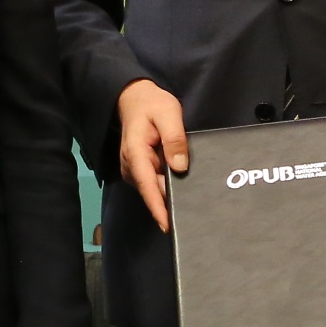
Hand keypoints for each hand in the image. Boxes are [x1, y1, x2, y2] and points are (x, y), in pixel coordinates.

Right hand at [116, 79, 188, 232]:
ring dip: (171, 197)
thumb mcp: (168, 114)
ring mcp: (134, 170)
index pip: (148, 186)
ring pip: (154, 190)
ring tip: (193, 205)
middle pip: (152, 192)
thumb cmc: (152, 105)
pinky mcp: (140, 171)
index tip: (169, 226)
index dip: (159, 208)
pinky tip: (184, 190)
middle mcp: (131, 167)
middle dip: (170, 206)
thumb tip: (179, 167)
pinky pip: (155, 184)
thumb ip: (174, 139)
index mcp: (136, 154)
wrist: (135, 99)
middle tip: (194, 218)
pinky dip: (168, 188)